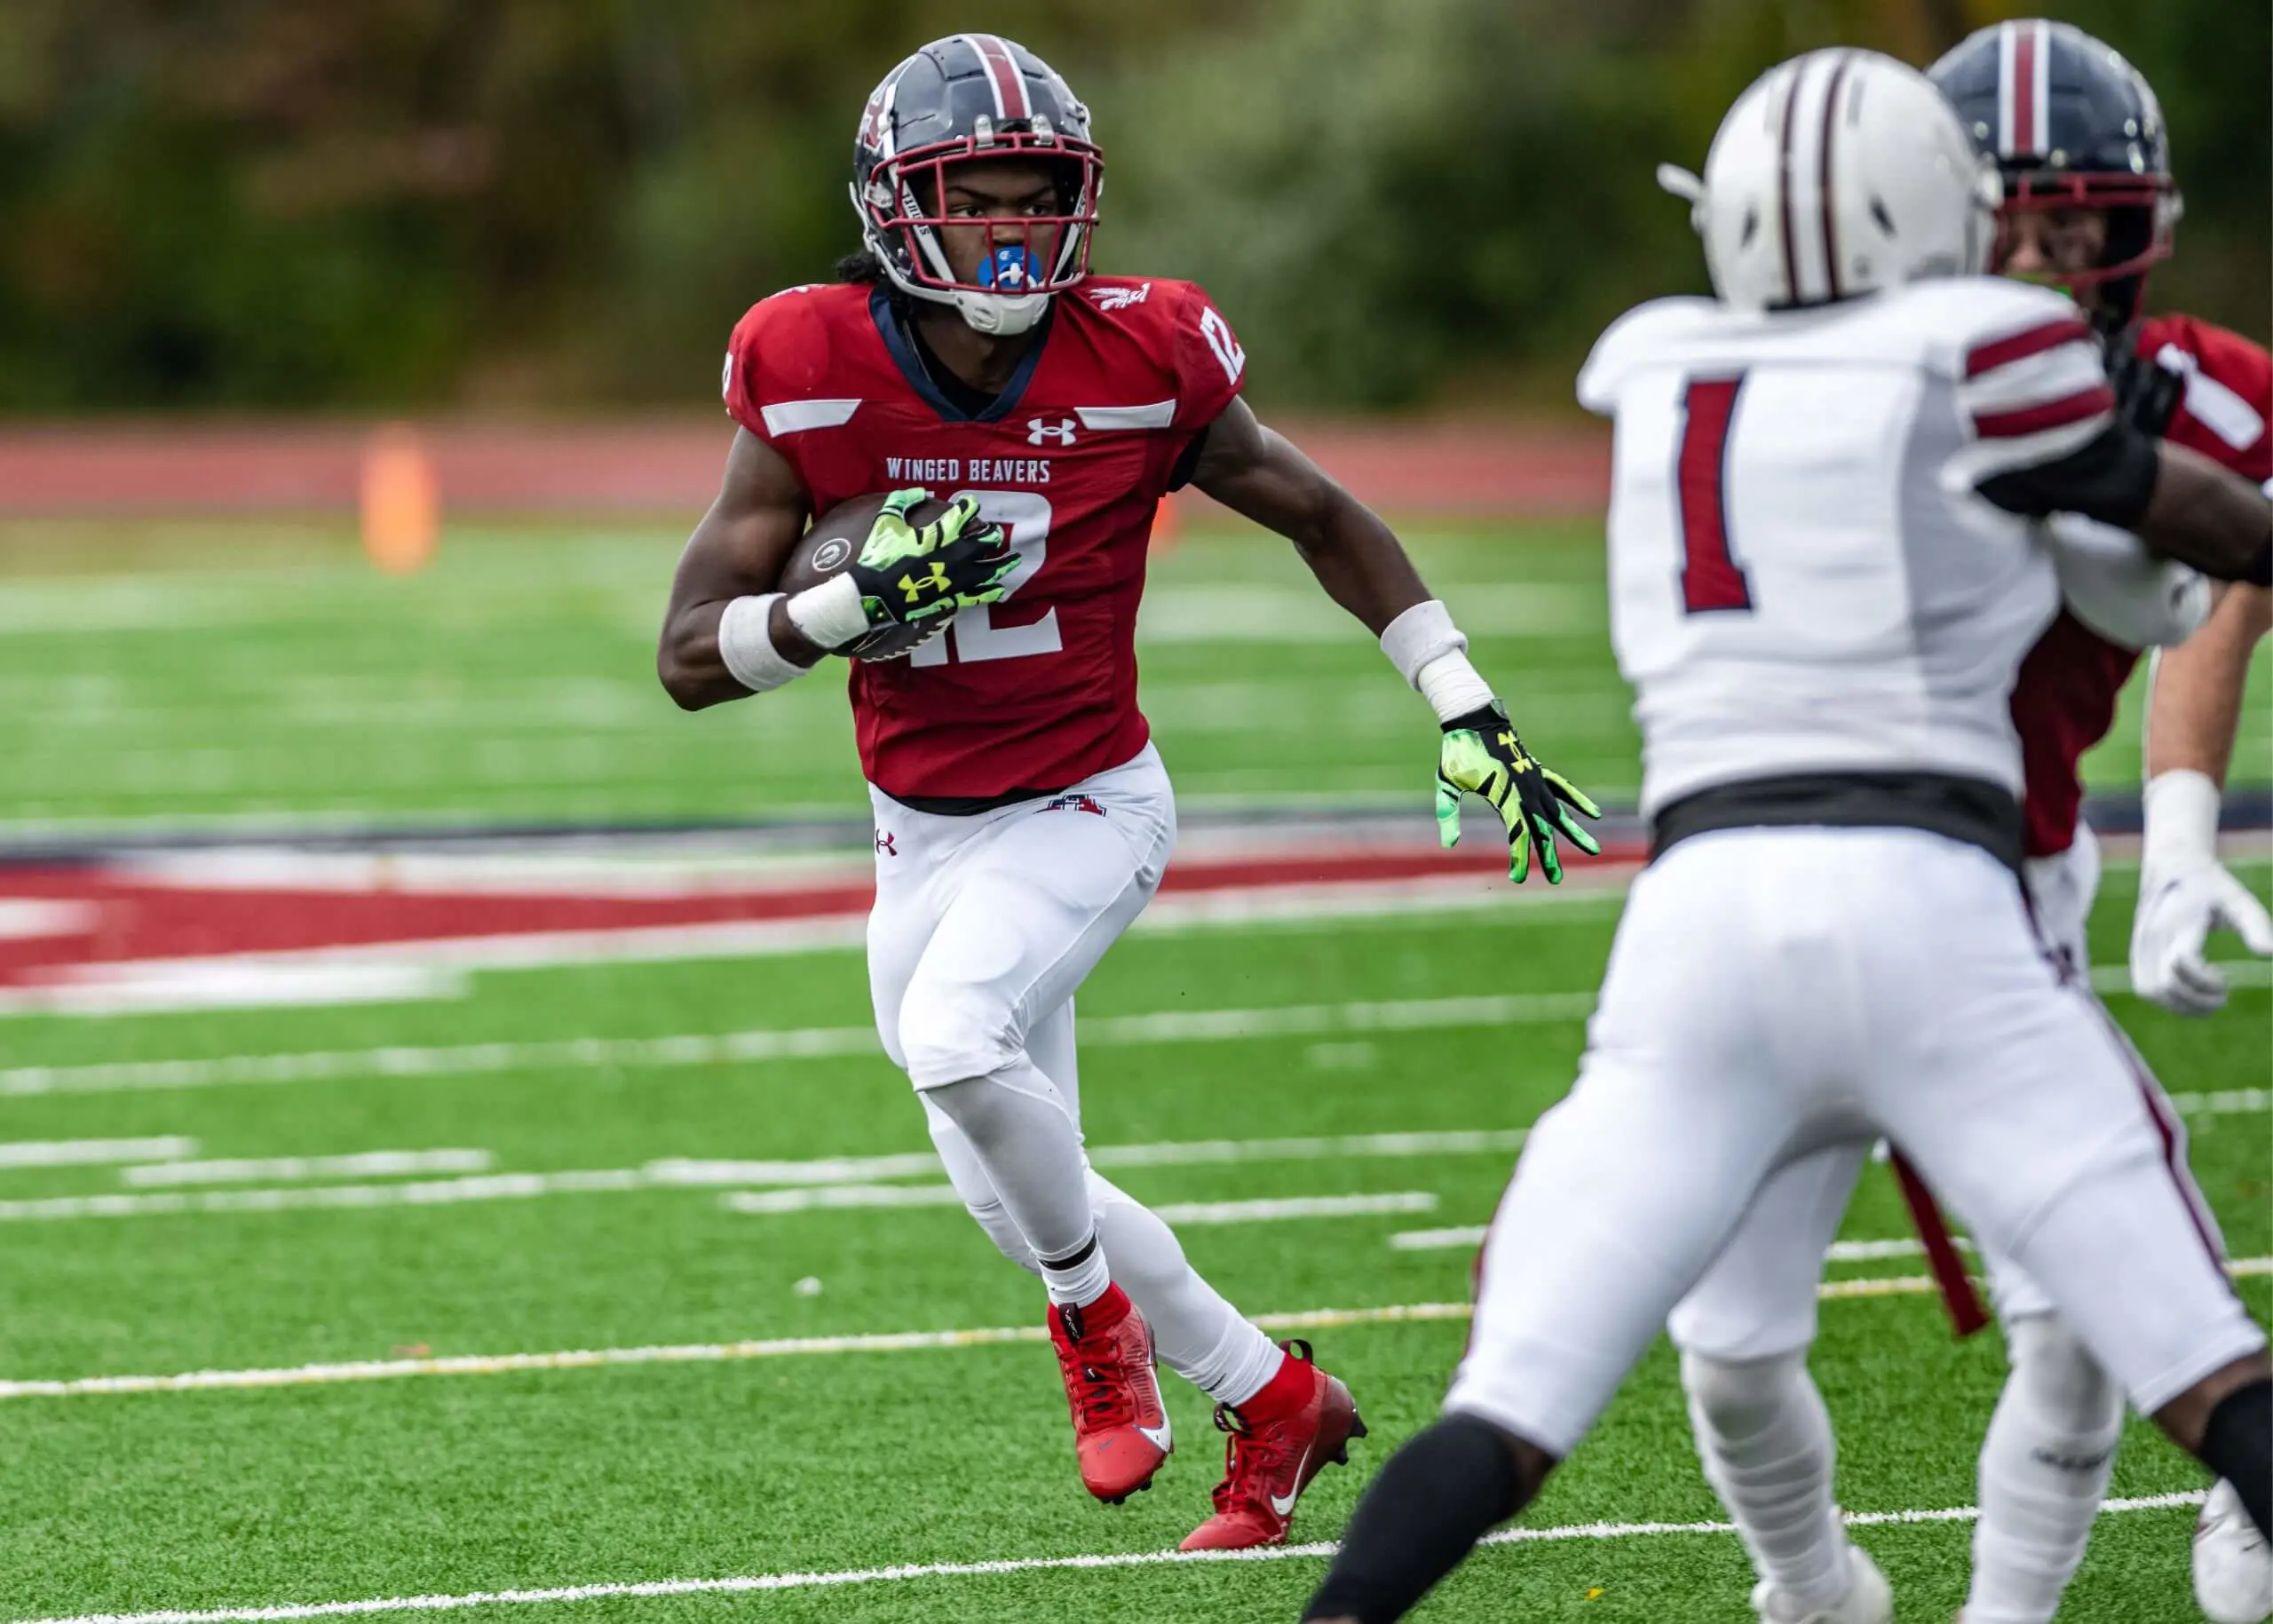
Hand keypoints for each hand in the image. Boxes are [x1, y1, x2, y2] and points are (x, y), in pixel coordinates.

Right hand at [848, 489, 1017, 629]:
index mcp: (940, 535)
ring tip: (1016, 560)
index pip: (962, 515)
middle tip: (996, 534)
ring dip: (1004, 564)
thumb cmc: (879, 556)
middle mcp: (954, 555)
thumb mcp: (885, 522)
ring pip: (989, 570)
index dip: (970, 507)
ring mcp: (956, 578)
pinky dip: (991, 593)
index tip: (973, 505)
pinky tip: (1002, 590)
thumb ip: (901, 501)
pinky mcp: (952, 597)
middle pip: (983, 543)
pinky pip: (978, 596)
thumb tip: (919, 491)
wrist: (876, 594)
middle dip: (992, 536)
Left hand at [1435, 704, 1600, 883]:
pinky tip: (1593, 813)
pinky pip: (1561, 787)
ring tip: (1593, 850)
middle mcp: (1524, 789)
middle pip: (1541, 829)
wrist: (1474, 719)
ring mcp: (1533, 779)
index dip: (1519, 856)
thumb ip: (1448, 814)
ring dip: (1573, 832)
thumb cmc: (1458, 752)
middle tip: (1556, 880)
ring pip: (1557, 812)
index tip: (1518, 878)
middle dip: (1549, 856)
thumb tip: (1449, 844)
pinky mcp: (1536, 770)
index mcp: (1504, 795)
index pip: (1517, 833)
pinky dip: (1577, 800)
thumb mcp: (1447, 784)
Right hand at [2129, 859, 2272, 1013]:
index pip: (2180, 962)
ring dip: (2182, 1005)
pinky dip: (2170, 1000)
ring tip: (2208, 995)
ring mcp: (2140, 947)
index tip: (2224, 974)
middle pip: (2164, 986)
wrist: (2173, 867)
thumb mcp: (2240, 902)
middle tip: (2222, 994)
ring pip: (2151, 993)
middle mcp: (2154, 937)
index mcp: (2179, 924)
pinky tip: (2192, 989)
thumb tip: (2269, 956)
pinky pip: (2146, 990)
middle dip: (2197, 1000)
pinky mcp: (2136, 954)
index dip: (2204, 980)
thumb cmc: (2213, 888)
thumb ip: (2257, 927)